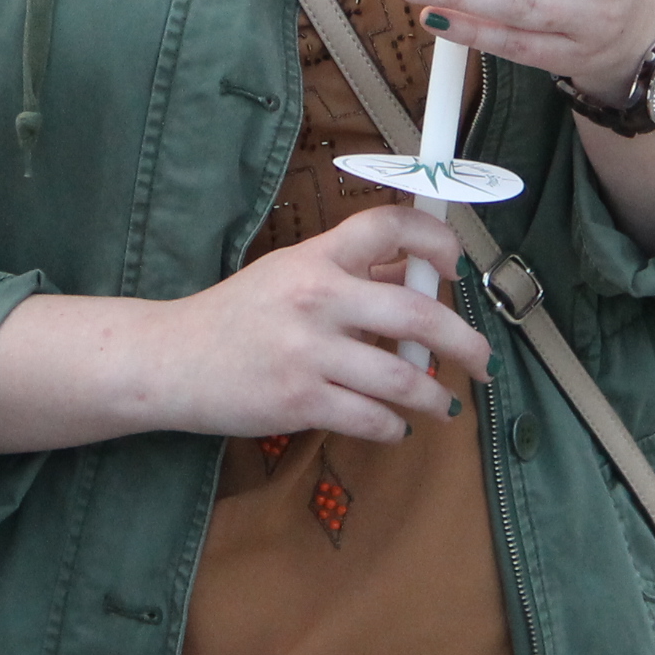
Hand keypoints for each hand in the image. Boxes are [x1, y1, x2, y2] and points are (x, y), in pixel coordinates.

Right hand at [150, 207, 489, 442]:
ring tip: (443, 404)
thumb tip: (418, 276)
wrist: (173, 360)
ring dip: (434, 396)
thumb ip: (351, 274)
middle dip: (465, 341)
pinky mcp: (299, 402)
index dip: (434, 240)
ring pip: (402, 377)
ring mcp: (308, 352)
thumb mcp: (290, 275)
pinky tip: (396, 425)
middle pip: (416, 313)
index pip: (387, 227)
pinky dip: (394, 426)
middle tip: (482, 360)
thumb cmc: (238, 315)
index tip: (456, 266)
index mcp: (315, 257)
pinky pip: (371, 418)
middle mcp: (316, 298)